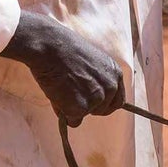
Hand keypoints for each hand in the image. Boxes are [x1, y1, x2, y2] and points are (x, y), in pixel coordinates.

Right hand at [2, 12, 124, 126]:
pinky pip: (72, 120)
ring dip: (73, 108)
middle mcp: (111, 87)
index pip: (117, 100)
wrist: (50, 46)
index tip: (92, 103)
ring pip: (86, 114)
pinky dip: (63, 113)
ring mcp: (97, 98)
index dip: (103, 103)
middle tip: (71, 95)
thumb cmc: (64, 50)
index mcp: (115, 73)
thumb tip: (87, 102)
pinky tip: (56, 95)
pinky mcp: (81, 107)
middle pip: (104, 110)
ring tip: (60, 89)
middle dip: (88, 107)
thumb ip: (95, 81)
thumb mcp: (90, 62)